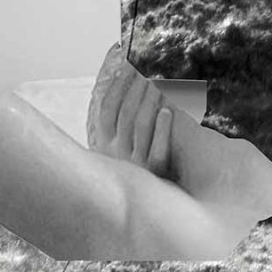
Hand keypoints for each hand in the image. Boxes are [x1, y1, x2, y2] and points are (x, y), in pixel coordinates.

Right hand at [87, 44, 174, 180]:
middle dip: (137, 88)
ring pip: (141, 126)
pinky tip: (168, 111)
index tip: (128, 66)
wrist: (139, 205)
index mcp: (102, 144)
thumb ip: (116, 122)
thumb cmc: (128, 168)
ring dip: (150, 101)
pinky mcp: (154, 171)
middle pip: (126, 113)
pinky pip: (158, 148)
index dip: (118, 86)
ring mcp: (134, 162)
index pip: (108, 110)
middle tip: (150, 66)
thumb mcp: (114, 147)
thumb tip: (120, 84)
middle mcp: (115, 153)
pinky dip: (162, 129)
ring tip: (161, 81)